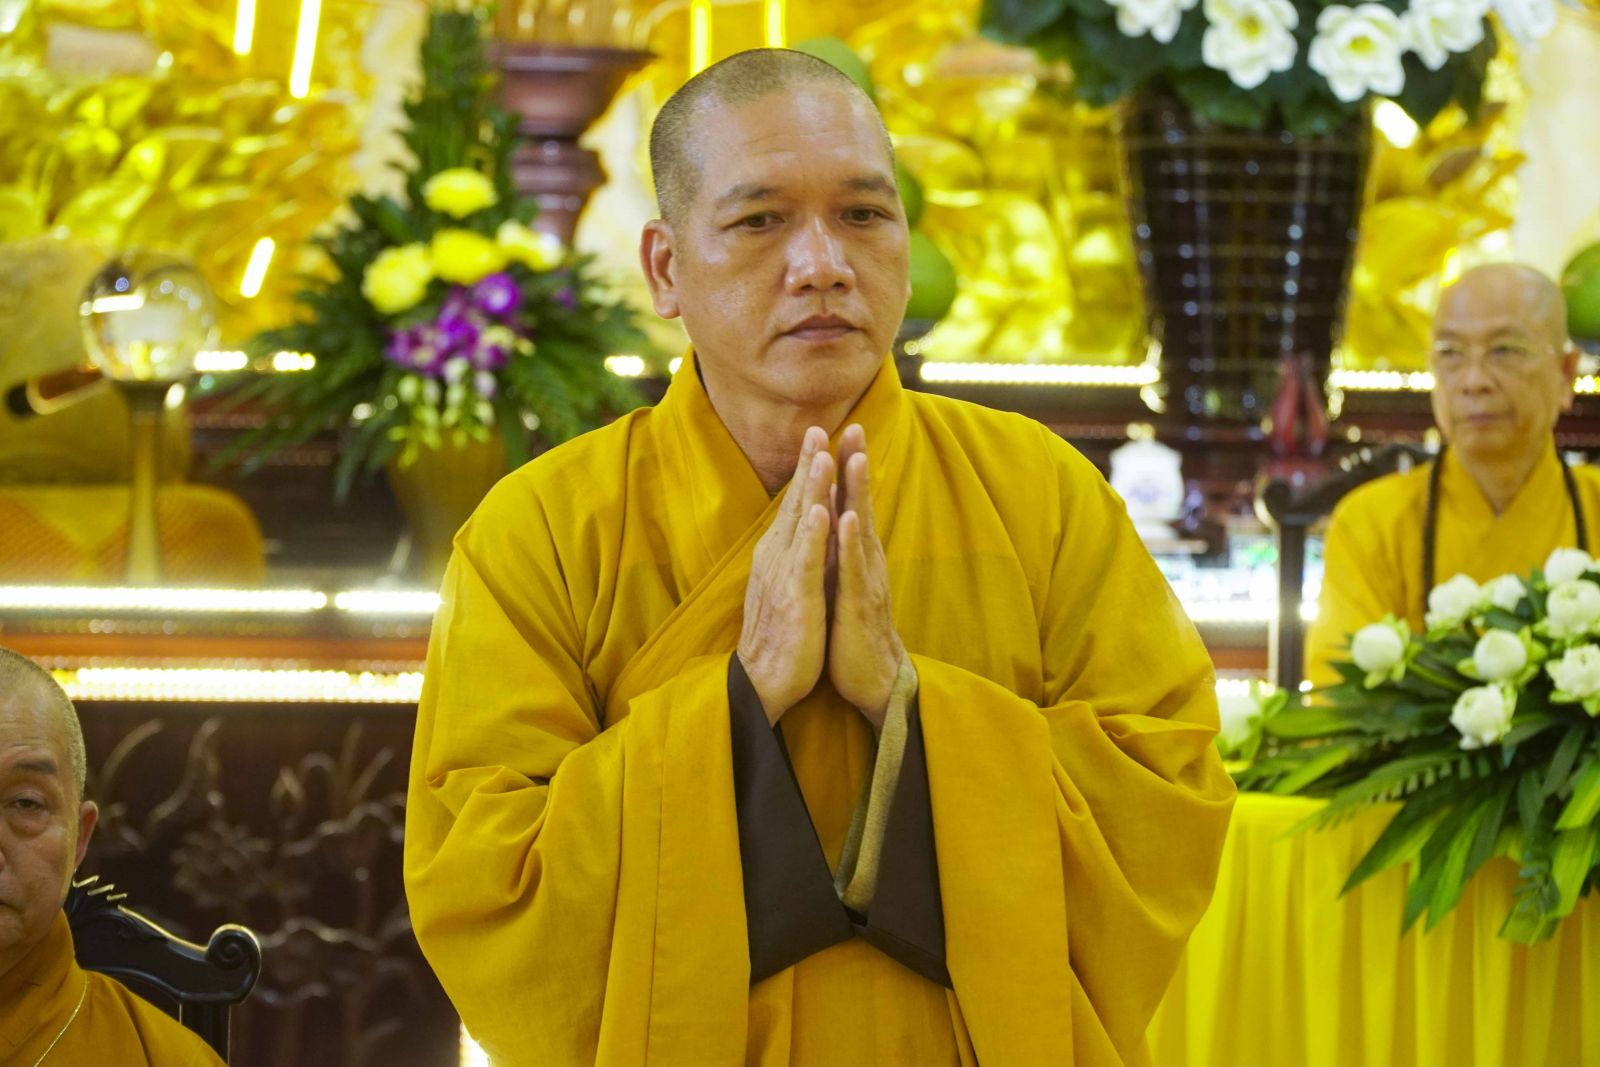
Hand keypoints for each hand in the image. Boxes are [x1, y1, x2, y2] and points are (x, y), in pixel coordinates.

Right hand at [738, 426, 832, 724]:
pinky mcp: (796, 598)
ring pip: (801, 524)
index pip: (795, 504)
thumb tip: (806, 528)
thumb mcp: (788, 584)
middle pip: (795, 503)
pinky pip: (807, 562)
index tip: (818, 435)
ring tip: (822, 455)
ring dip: (812, 488)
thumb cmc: (780, 635)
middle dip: (808, 464)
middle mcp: (777, 558)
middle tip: (817, 426)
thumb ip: (796, 554)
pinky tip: (823, 512)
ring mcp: (785, 576)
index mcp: (779, 555)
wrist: (763, 682)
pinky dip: (814, 535)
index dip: (806, 469)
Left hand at [828, 424, 904, 730]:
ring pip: (860, 529)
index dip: (848, 467)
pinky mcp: (857, 606)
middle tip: (855, 424)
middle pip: (860, 504)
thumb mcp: (846, 583)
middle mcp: (866, 561)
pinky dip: (849, 543)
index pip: (852, 502)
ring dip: (858, 493)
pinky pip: (851, 570)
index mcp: (858, 556)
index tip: (845, 428)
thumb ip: (843, 552)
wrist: (875, 681)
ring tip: (855, 457)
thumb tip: (836, 521)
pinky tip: (846, 519)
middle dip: (857, 465)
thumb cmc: (856, 631)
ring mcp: (864, 581)